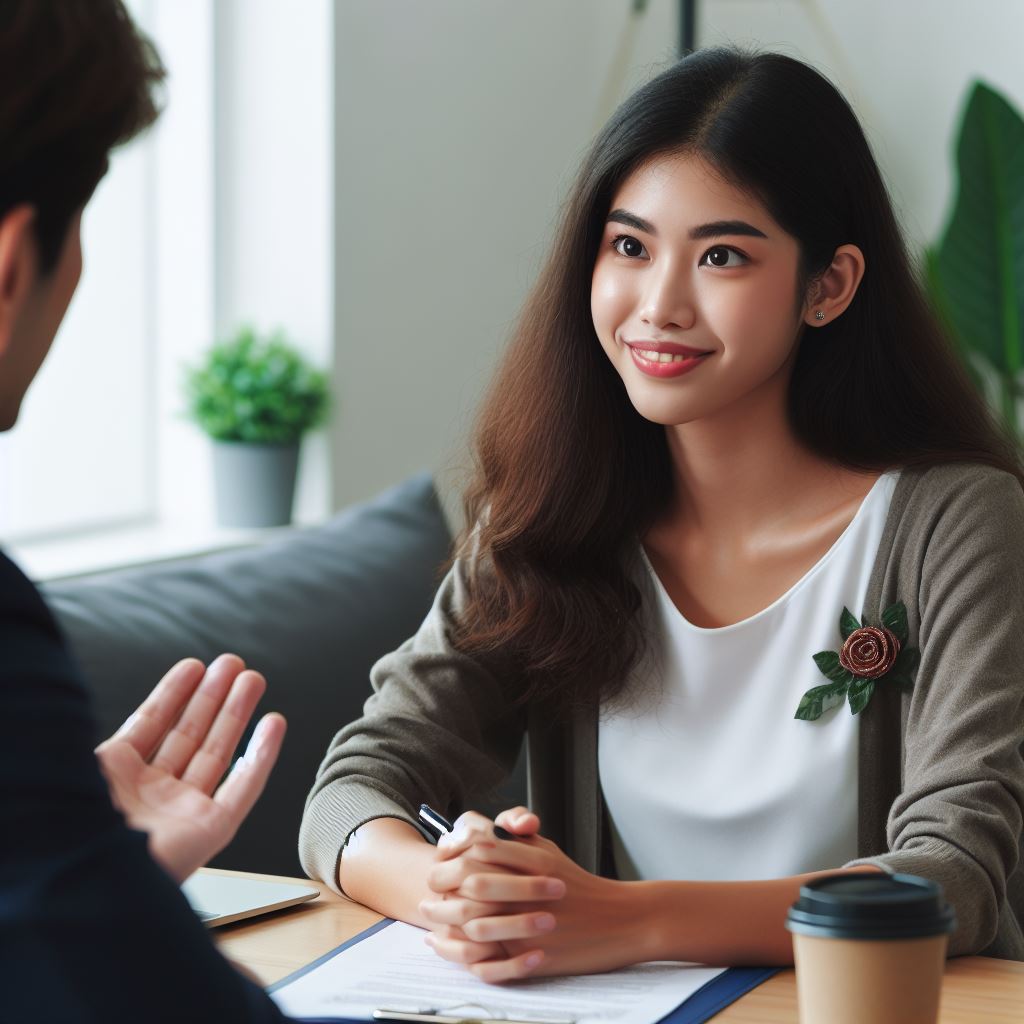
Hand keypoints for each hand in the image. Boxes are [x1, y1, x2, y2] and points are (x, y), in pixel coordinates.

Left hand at [95, 654, 285, 882]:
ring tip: (252, 679)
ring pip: (219, 751)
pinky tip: (272, 725)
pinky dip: (262, 756)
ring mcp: (183, 812)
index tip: (193, 666)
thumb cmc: (73, 830)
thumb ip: (95, 736)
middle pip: (190, 734)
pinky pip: (244, 787)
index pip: (151, 726)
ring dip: (237, 713)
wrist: (88, 883)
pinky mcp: (211, 831)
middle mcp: (152, 795)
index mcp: (115, 780)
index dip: (173, 694)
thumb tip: (91, 700)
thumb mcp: (77, 768)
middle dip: (213, 696)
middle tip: (232, 664)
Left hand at [421, 807, 643, 981]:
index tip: (441, 856)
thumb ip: (516, 838)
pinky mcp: (531, 953)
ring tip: (428, 913)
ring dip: (444, 916)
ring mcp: (529, 921)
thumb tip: (478, 830)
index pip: (480, 845)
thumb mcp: (550, 851)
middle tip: (428, 886)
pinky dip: (458, 950)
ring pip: (472, 918)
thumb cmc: (580, 885)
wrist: (620, 920)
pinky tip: (443, 944)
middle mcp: (529, 886)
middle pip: (470, 879)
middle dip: (442, 882)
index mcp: (533, 857)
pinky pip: (484, 955)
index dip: (454, 850)